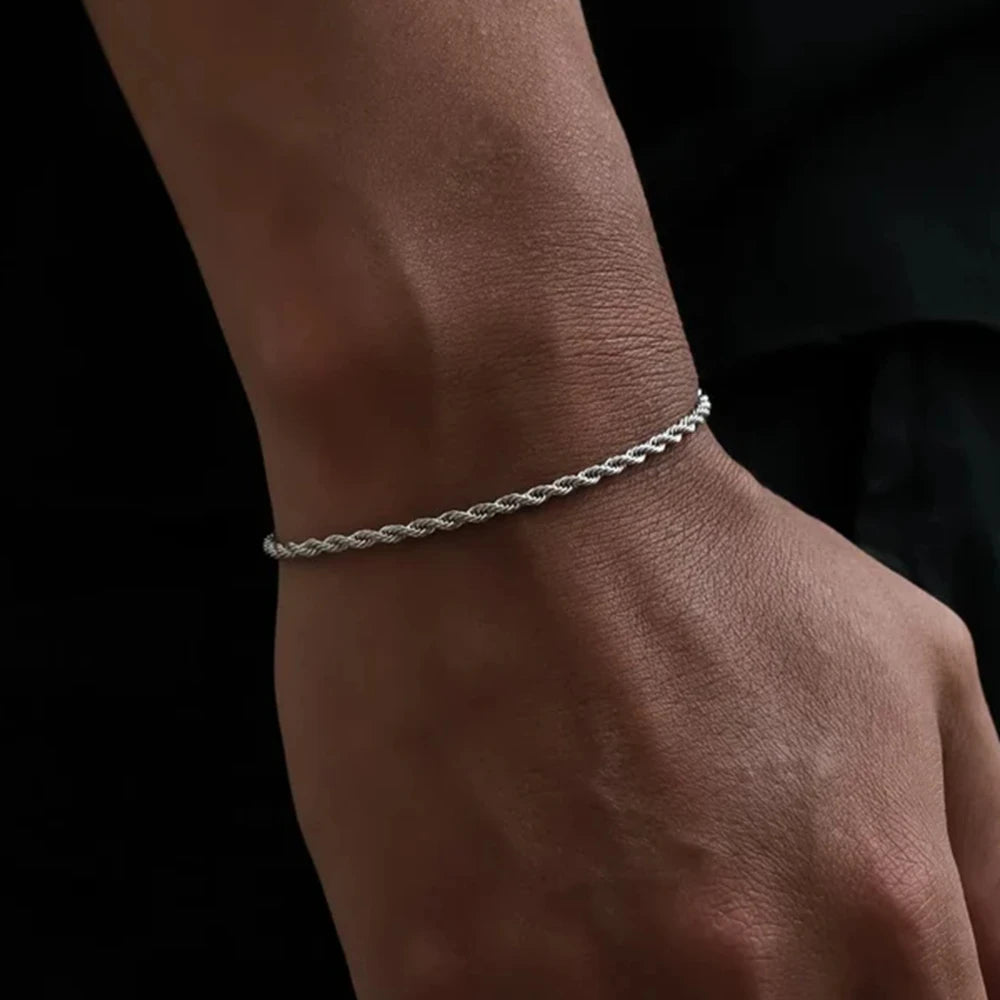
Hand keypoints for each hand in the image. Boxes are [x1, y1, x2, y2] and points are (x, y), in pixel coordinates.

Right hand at [273, 432, 999, 998]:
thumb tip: (976, 979)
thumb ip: (986, 857)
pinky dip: (502, 982)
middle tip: (672, 912)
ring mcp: (564, 994)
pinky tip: (496, 902)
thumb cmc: (699, 557)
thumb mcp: (913, 667)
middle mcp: (736, 991)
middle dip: (734, 991)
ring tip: (577, 895)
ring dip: (605, 990)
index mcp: (881, 926)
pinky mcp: (425, 978)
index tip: (786, 962)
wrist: (497, 481)